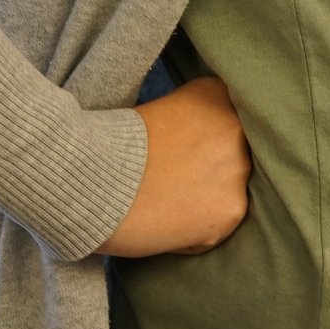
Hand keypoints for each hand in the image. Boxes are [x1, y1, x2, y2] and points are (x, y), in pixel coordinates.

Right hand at [94, 75, 251, 257]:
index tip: (187, 151)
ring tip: (166, 202)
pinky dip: (194, 233)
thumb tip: (203, 143)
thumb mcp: (162, 111)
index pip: (230, 121)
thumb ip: (194, 122)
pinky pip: (217, 226)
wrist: (92, 180)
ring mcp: (237, 171)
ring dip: (205, 200)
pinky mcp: (230, 210)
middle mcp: (236, 128)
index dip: (207, 141)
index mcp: (218, 95)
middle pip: (235, 155)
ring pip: (228, 191)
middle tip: (175, 180)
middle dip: (210, 170)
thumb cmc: (114, 146)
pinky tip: (166, 223)